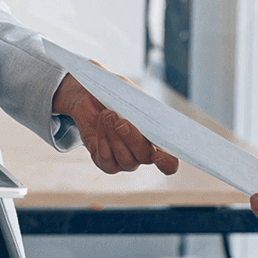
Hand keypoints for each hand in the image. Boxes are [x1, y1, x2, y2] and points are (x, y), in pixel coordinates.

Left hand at [53, 73, 181, 175]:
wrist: (88, 94)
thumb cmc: (115, 94)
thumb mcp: (130, 94)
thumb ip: (142, 106)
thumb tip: (145, 117)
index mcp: (155, 138)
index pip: (169, 161)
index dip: (167, 163)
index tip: (158, 155)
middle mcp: (141, 153)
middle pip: (145, 157)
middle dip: (133, 140)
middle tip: (121, 122)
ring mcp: (122, 160)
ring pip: (126, 160)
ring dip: (115, 137)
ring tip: (107, 115)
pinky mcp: (103, 161)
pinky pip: (106, 161)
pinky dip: (103, 142)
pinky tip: (100, 125)